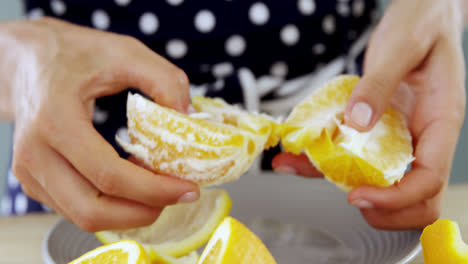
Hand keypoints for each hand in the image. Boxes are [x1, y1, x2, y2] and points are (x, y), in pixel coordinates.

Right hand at [3, 18, 198, 231]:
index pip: (108, 175)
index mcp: (56, 119)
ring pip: (83, 217)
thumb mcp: (125, 52)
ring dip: (129, 212)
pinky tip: (132, 182)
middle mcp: (35, 153)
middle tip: (177, 195)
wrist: (27, 61)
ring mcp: (28, 171)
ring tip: (158, 188)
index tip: (188, 188)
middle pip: (92, 210)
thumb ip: (164, 80)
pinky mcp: (32, 180)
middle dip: (143, 212)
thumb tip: (189, 120)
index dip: (153, 190)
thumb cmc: (76, 54)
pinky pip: (75, 208)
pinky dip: (111, 205)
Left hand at [273, 0, 465, 228]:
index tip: (359, 195)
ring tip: (306, 169)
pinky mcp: (379, 128)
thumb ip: (379, 83)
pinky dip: (328, 161)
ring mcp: (401, 135)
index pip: (429, 179)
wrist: (422, 14)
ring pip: (384, 181)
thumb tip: (358, 122)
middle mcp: (423, 135)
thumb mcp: (402, 47)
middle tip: (350, 197)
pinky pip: (357, 154)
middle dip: (384, 207)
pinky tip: (299, 154)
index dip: (396, 198)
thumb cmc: (423, 24)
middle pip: (417, 197)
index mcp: (440, 121)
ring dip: (348, 185)